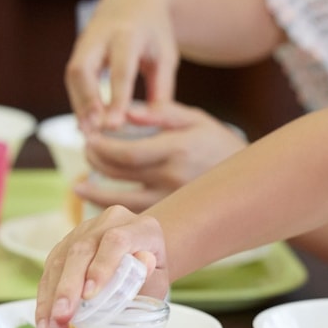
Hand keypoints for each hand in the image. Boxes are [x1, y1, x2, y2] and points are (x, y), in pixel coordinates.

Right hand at [35, 206, 168, 327]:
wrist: (141, 258)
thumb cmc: (152, 274)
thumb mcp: (159, 279)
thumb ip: (151, 276)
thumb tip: (142, 264)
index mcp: (140, 227)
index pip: (117, 240)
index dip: (102, 266)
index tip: (90, 296)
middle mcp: (109, 222)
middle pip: (81, 250)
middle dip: (69, 288)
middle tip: (63, 318)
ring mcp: (83, 231)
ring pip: (60, 260)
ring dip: (52, 298)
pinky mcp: (64, 245)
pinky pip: (49, 271)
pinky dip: (45, 298)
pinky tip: (45, 322)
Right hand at [66, 0, 179, 130]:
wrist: (134, 2)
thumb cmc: (155, 33)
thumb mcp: (166, 56)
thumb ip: (162, 88)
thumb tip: (151, 122)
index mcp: (128, 34)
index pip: (120, 70)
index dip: (117, 98)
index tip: (116, 125)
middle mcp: (100, 35)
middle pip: (83, 69)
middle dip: (87, 100)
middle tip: (94, 130)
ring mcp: (84, 41)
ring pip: (73, 75)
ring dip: (78, 105)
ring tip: (87, 133)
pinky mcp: (78, 50)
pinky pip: (73, 78)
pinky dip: (78, 100)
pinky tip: (85, 122)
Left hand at [78, 101, 248, 210]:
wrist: (247, 180)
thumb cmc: (218, 144)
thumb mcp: (196, 119)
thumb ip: (162, 112)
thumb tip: (127, 112)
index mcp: (177, 150)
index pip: (126, 153)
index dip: (101, 147)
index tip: (90, 137)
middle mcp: (172, 178)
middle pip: (118, 174)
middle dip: (95, 160)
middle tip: (87, 150)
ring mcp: (172, 200)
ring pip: (122, 201)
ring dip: (95, 192)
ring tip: (80, 183)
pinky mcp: (172, 214)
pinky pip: (134, 214)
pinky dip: (113, 209)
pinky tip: (98, 202)